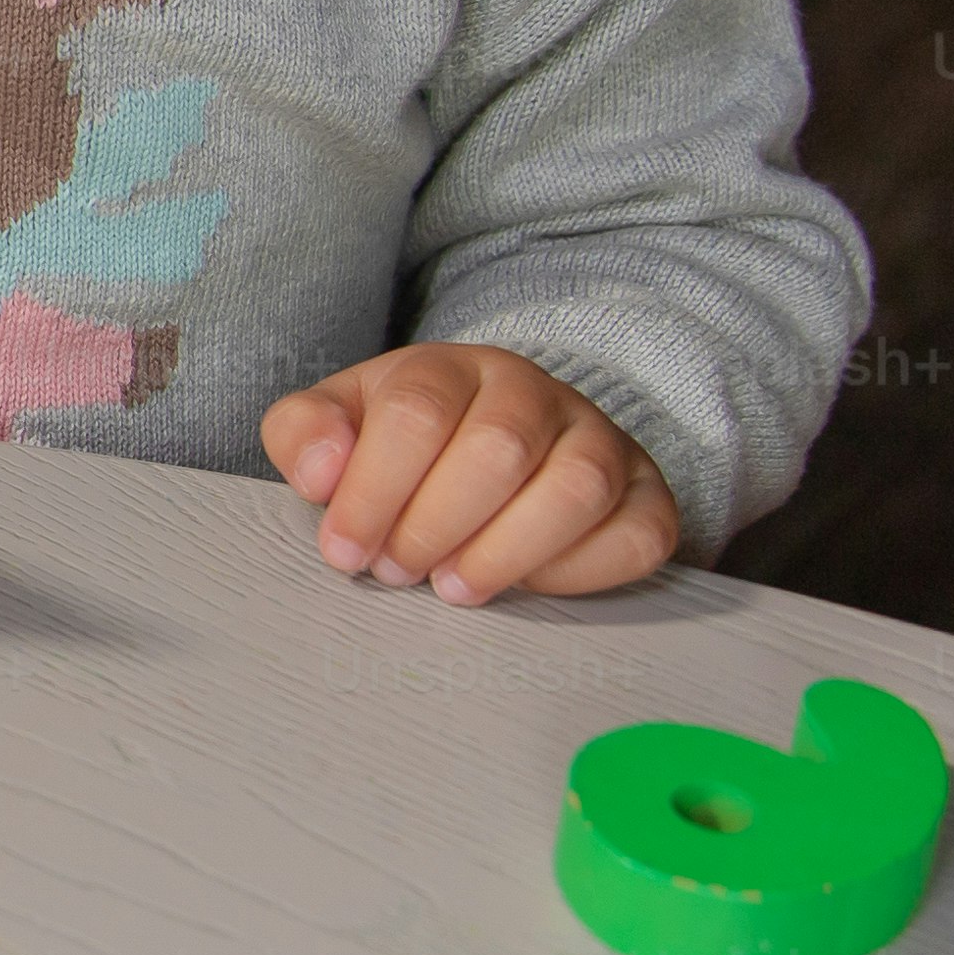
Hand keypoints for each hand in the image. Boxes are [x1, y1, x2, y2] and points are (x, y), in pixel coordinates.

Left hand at [261, 346, 680, 606]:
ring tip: (453, 586)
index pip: (417, 413)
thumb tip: (322, 471)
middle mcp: (535, 392)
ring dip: (504, 554)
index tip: (345, 551)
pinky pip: (636, 536)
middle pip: (498, 449)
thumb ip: (306, 434)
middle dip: (433, 526)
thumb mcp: (341, 425)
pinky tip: (524, 586)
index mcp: (453, 368)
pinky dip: (578, 574)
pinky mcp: (648, 495)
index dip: (373, 493)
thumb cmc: (408, 446)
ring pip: (576, 489)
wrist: (495, 439)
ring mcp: (601, 440)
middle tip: (398, 570)